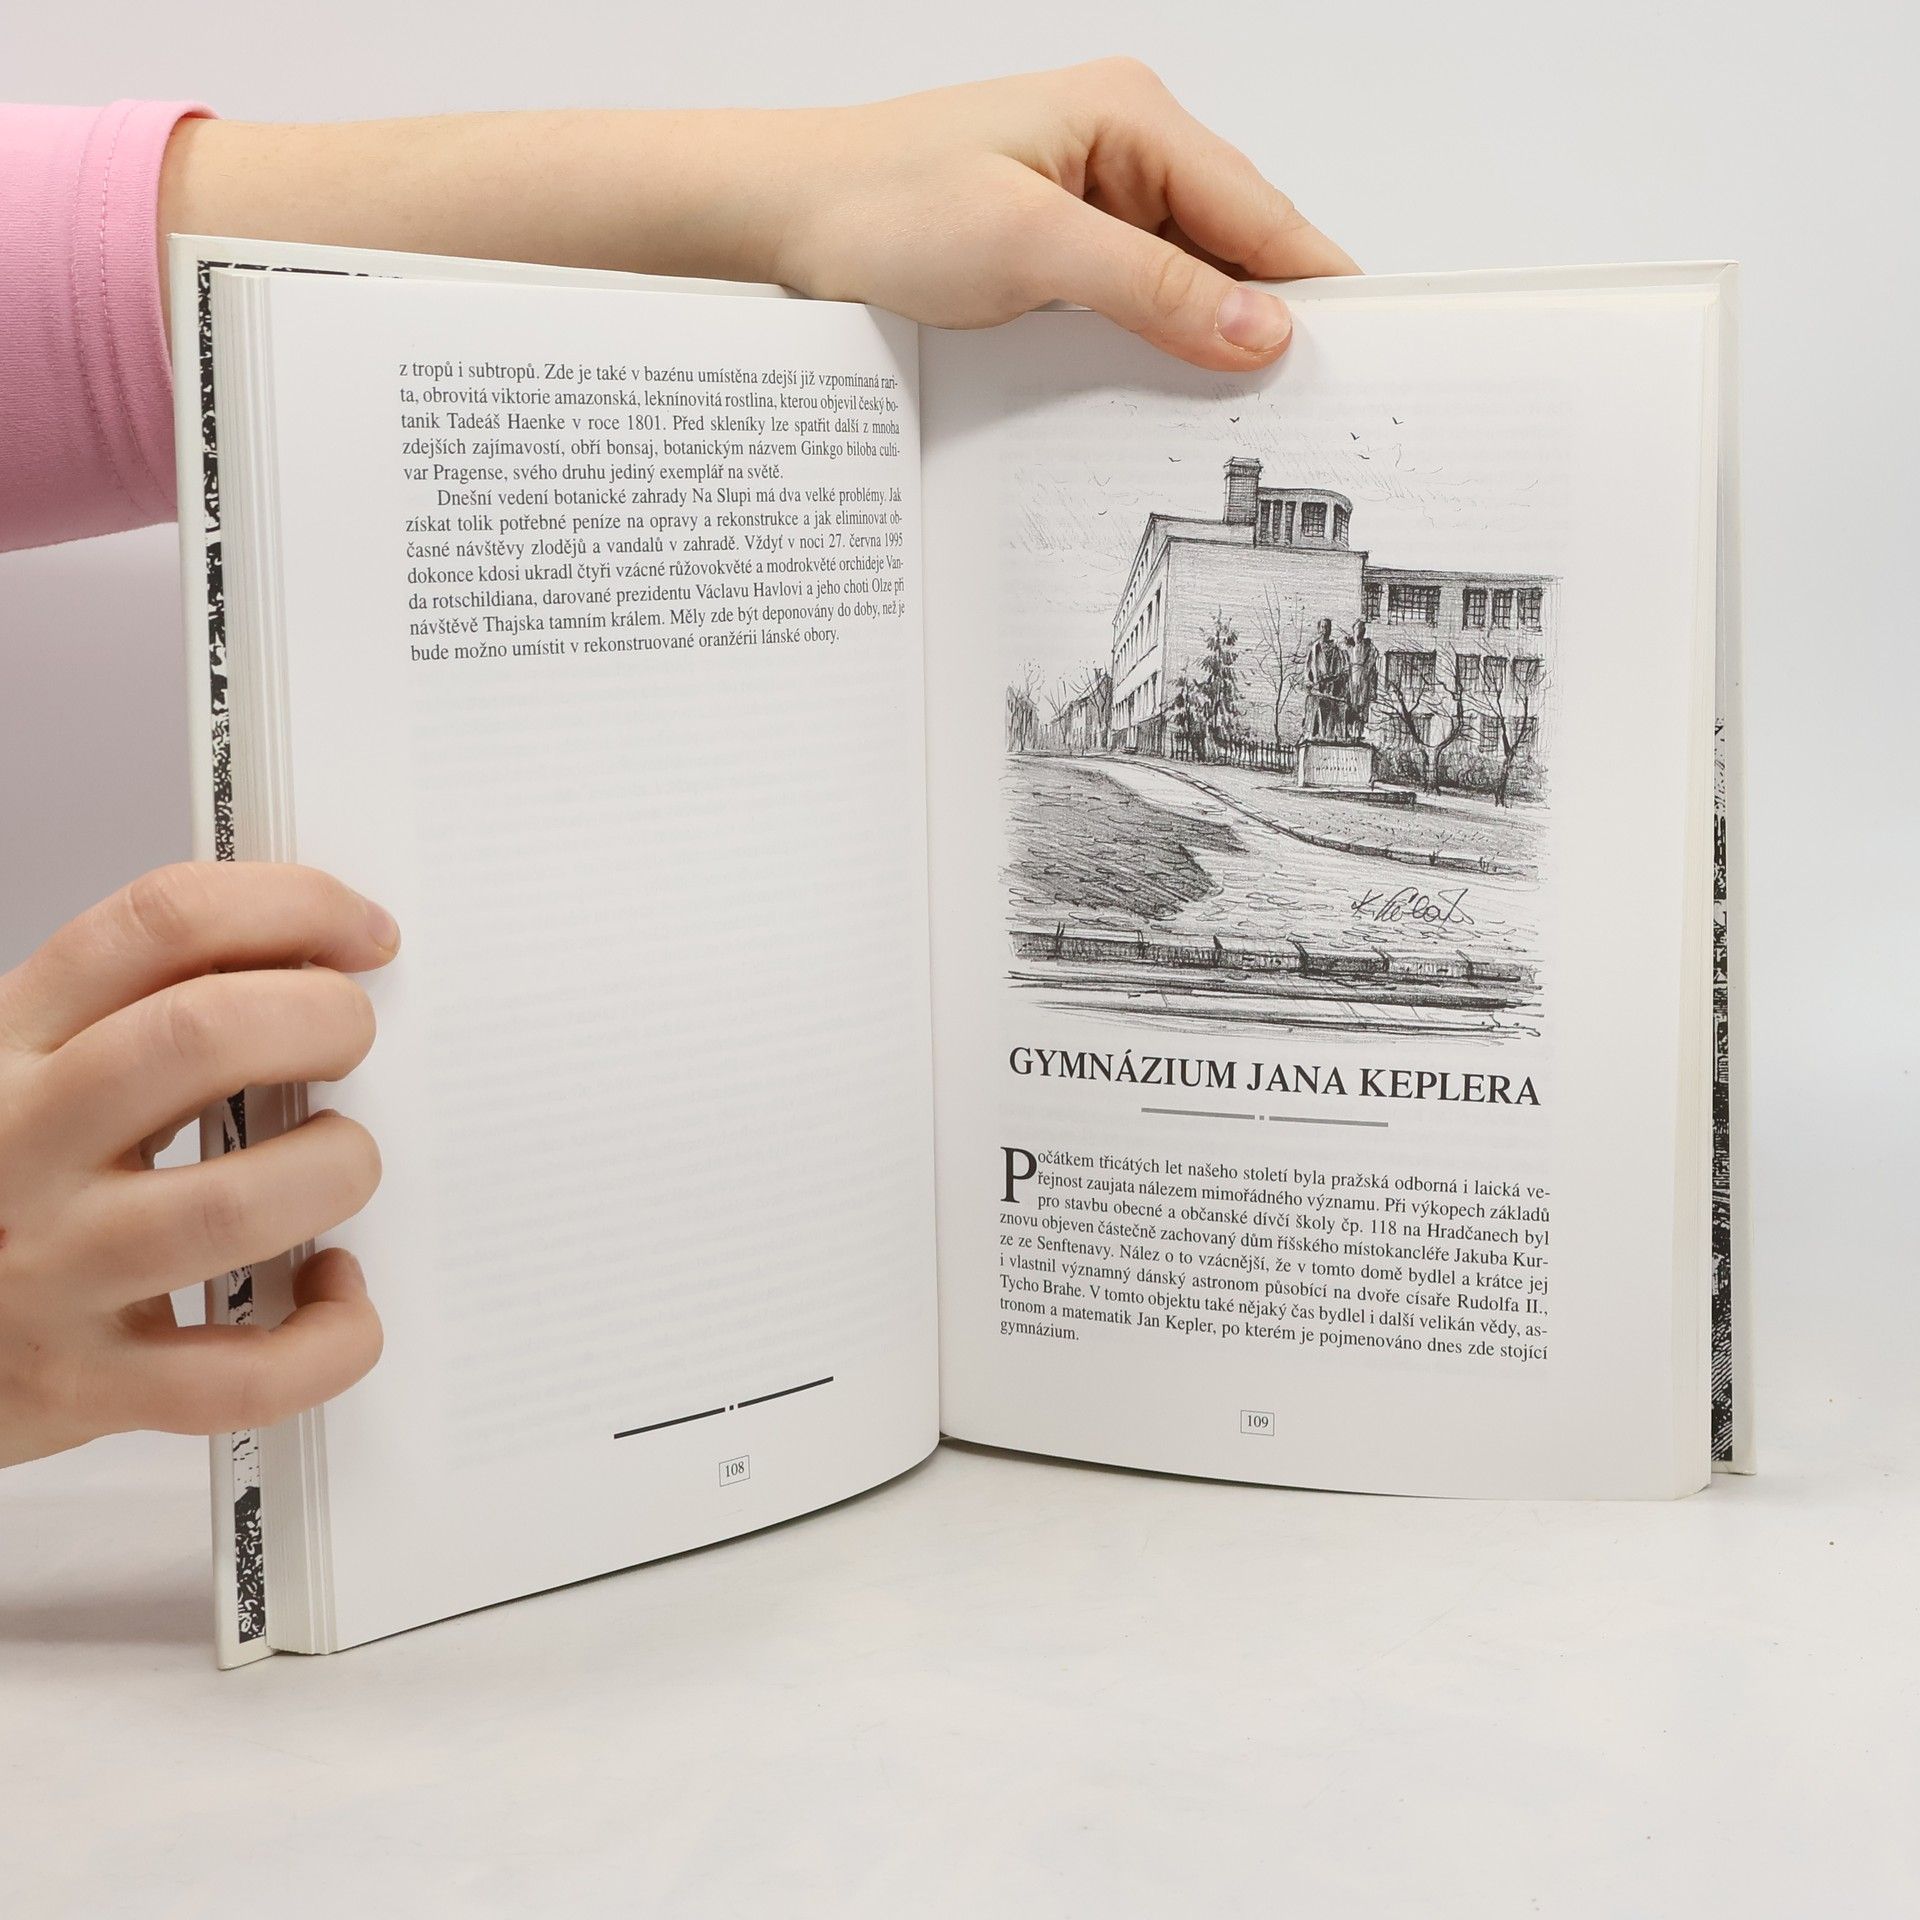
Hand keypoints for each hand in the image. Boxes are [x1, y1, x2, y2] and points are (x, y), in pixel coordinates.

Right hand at [0, 863, 395, 1467]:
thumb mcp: (32, 1070)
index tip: (367, 934)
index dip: (293, 907)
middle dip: (323, 1019)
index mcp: (11, 1042)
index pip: (161, 925)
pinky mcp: (83, 1386)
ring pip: (236, 1202)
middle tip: (353, 1040)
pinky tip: (331, 1291)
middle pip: (202, 1036)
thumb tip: (325, 962)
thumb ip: (144, 1016)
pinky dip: (328, 1336)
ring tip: (336, 1165)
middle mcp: (19, 1141)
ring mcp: (49, 1269)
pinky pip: (244, 1374)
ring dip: (334, 1171)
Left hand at [770, 60, 1358, 369]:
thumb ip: (1154, 290)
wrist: (779, 217)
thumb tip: (1262, 330)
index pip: (1259, 210)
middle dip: (1266, 324)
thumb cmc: (880, 205)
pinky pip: (1135, 303)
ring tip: (1243, 418)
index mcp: (1132, 117)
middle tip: (1308, 412)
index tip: (1367, 354)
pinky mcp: (1059, 250)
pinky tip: (1166, 398)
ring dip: (1207, 344)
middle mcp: (1123, 150)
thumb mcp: (1030, 250)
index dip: (1315, 286)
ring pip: (1186, 283)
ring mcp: (1090, 201)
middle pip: (1233, 248)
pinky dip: (1155, 348)